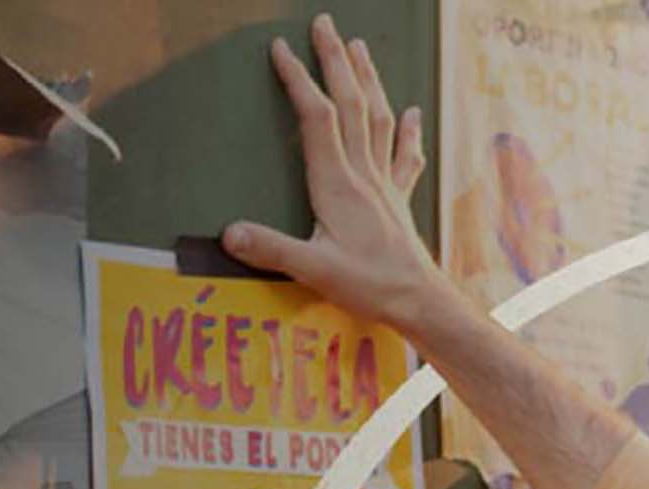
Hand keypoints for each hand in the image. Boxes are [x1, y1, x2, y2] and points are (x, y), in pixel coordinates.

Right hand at [225, 15, 451, 332]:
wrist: (419, 301)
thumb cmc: (368, 286)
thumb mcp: (313, 271)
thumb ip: (271, 249)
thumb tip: (229, 232)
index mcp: (337, 184)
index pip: (315, 118)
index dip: (298, 81)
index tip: (280, 48)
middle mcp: (363, 174)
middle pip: (349, 104)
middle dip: (335, 61)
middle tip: (324, 24)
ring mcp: (384, 184)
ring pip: (377, 118)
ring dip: (367, 80)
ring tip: (359, 47)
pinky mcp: (399, 200)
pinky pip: (404, 156)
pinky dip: (407, 130)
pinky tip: (412, 111)